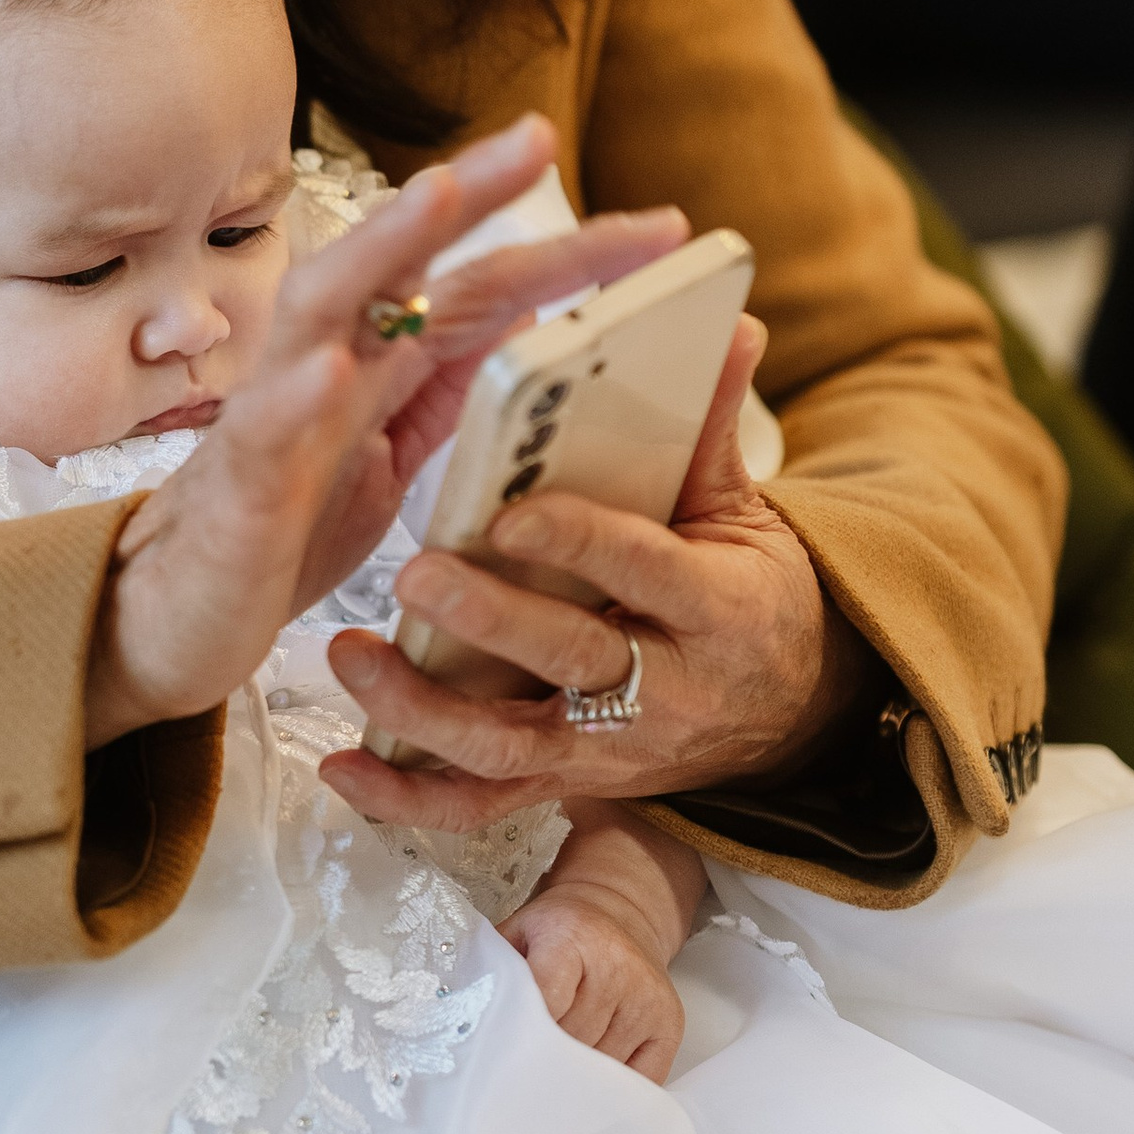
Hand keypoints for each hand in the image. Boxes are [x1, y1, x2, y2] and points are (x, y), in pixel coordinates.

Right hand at [84, 117, 691, 744]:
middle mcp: (325, 368)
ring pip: (322, 310)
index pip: (477, 290)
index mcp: (377, 366)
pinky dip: (294, 397)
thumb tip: (535, 341)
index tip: (658, 228)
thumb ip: (449, 398)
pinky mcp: (237, 488)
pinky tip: (328, 372)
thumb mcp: (394, 462)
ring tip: (434, 197)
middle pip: (402, 264)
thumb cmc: (283, 533)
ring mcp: (275, 418)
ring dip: (380, 251)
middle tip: (538, 138)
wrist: (177, 620)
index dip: (562, 255)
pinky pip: (263, 432)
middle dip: (468, 195)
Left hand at [316, 315, 868, 830]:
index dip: (579, 543)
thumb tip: (731, 328)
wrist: (789, 713)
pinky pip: (482, 806)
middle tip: (414, 575)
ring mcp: (606, 750)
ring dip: (422, 710)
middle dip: (488, 623)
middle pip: (568, 662)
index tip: (510, 514)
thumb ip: (710, 430)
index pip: (644, 572)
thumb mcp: (741, 515)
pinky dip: (409, 796)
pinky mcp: (564, 785)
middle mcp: (661, 692)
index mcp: (714, 611)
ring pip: (510, 747)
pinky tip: (344, 767)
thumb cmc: (750, 597)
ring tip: (352, 656)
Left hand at [503, 891, 685, 1080]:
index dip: (523, 1032)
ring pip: (602, 1063)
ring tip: (553, 1071)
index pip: (547, 1000)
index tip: (503, 1053)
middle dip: (543, 1057)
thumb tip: (457, 1014)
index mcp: (572, 936)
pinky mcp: (669, 1022)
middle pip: (572, 1039)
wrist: (618, 914)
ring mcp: (647, 997)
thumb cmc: (556, 933)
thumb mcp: (516, 933)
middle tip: (519, 1071)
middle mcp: (617, 965)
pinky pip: (640, 1078)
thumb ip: (491, 969)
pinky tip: (590, 1080)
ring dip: (574, 1074)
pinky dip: (612, 1088)